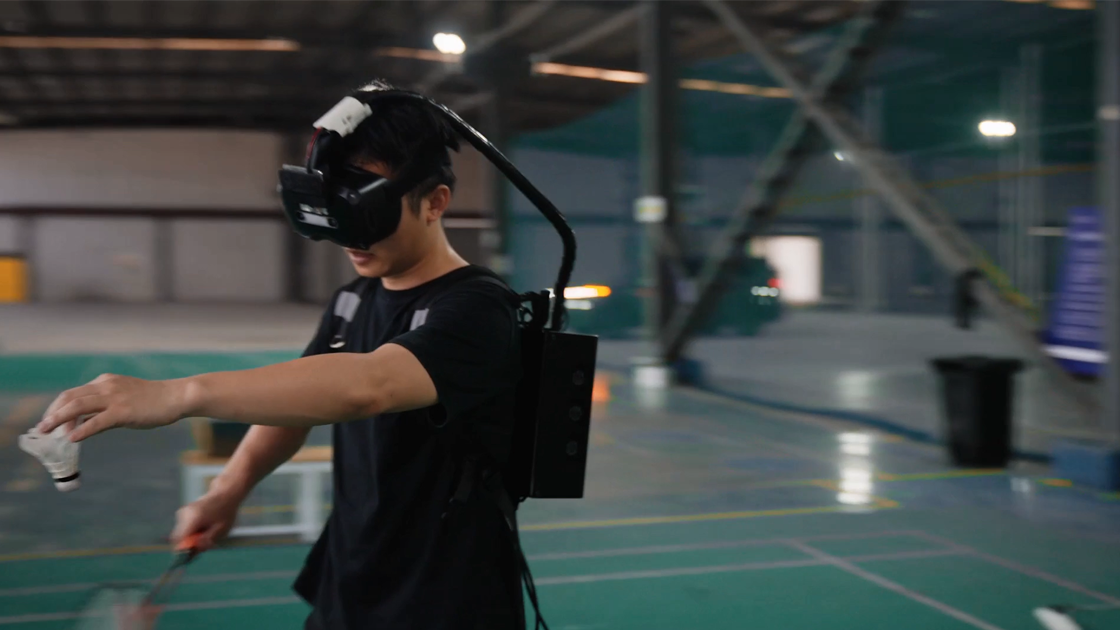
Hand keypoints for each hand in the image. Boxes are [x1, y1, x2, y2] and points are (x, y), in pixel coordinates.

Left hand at [36, 373, 191, 441]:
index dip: (57, 408)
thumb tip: (84, 423)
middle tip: (41, 429)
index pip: (72, 394)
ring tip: (47, 432)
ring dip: (59, 420)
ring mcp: (115, 398)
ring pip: (78, 407)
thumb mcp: (124, 398)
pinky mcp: (124, 411)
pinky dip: (82, 429)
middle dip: (52, 413)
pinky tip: (72, 438)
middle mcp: (106, 386)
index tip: (50, 422)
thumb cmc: (153, 400)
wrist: (177, 396)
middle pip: (69, 398)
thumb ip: (104, 408)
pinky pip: (97, 421)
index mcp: (105, 382)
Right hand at [171, 489, 242, 552]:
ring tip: (207, 531)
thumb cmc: (225, 513)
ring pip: (180, 534)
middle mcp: (184, 514)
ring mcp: (182, 512)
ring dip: (191, 537)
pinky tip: (204, 526)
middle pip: (177, 538)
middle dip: (188, 544)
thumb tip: (192, 552)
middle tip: (204, 543)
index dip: (182, 550)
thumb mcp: (221, 530)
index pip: (178, 539)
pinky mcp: (182, 512)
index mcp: (193, 518)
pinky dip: (191, 531)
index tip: (190, 555)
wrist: (225, 494)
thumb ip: (206, 542)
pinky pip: (183, 528)